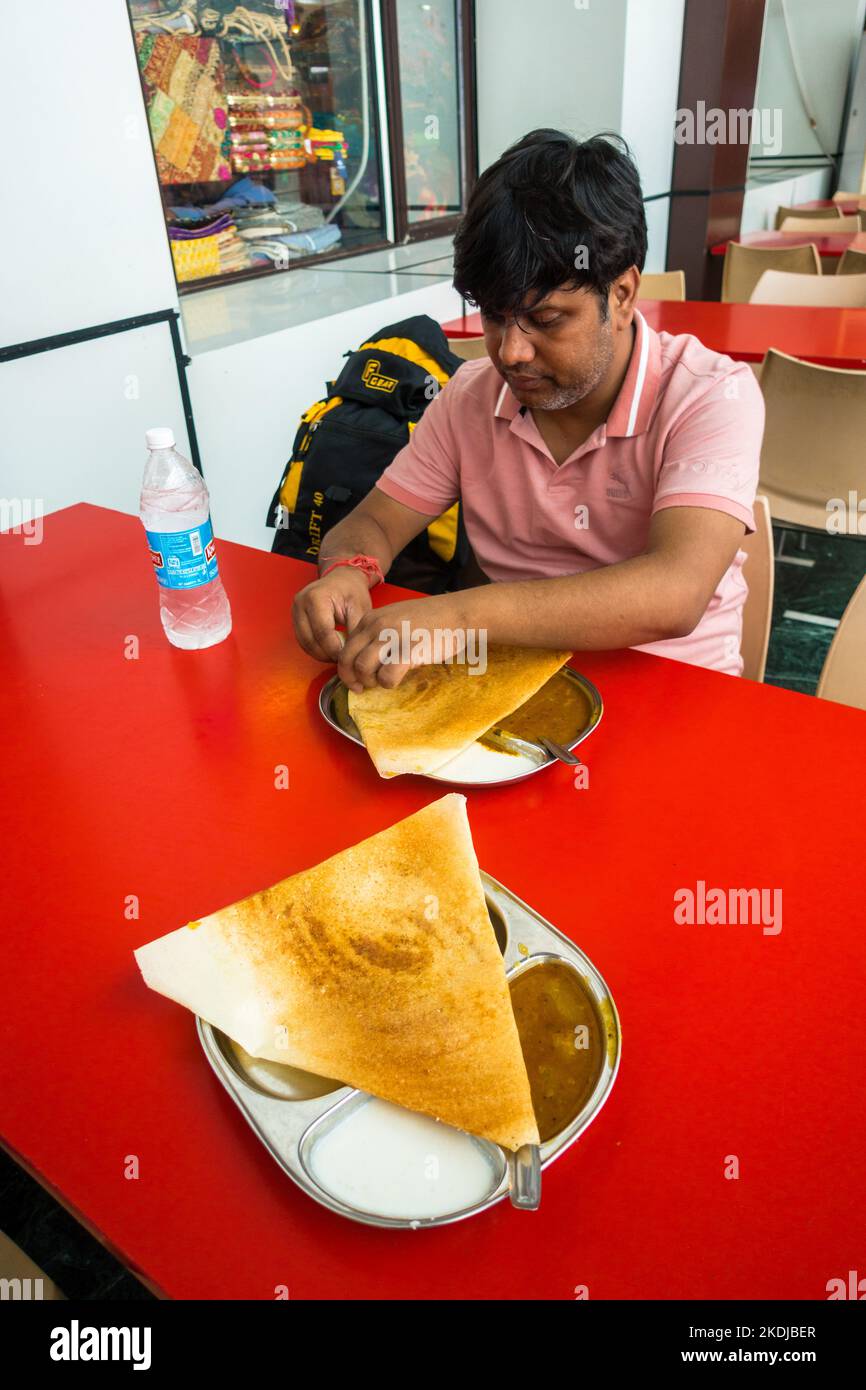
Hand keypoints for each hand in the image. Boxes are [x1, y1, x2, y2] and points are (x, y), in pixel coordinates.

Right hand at [292, 566, 371, 662]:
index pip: (323, 632)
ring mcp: (295, 611)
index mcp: (316, 598)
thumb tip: (350, 653)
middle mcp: (300, 603)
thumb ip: (354, 631)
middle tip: (342, 660)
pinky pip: (303, 640)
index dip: (335, 649)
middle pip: (310, 640)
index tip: (347, 657)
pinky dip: (315, 649)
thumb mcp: (360, 609)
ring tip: (337, 656)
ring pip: (304, 643)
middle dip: (327, 654)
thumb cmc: (352, 591)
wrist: (342, 579)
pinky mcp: (295, 618)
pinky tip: (329, 650)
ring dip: (320, 654)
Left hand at [336, 595, 469, 692]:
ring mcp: (392, 637)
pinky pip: (386, 677)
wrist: (456, 613)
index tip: (355, 680)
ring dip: (370, 682)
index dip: (346, 669)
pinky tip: (398, 678)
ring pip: (362, 668)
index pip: (344, 648)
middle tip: (364, 688)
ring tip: (382, 681)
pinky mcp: (409, 651)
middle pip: (348, 660)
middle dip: (352, 679)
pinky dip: (389, 683)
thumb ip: (375, 634)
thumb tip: (360, 660)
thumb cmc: (428, 620)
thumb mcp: (394, 618)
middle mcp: (376, 626)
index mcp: (370, 619)